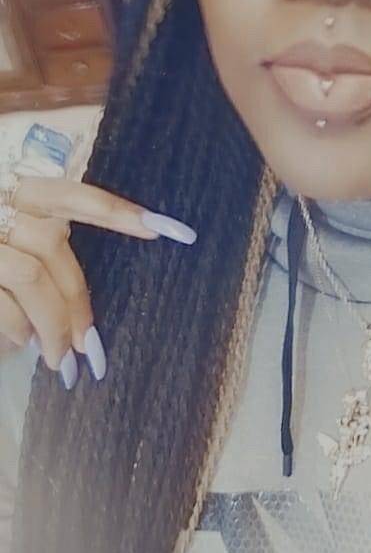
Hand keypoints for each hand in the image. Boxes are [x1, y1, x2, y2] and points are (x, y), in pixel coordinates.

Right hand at [0, 175, 195, 388]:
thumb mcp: (8, 246)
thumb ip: (42, 257)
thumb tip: (87, 313)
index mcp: (9, 191)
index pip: (70, 194)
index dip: (118, 211)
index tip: (172, 231)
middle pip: (53, 245)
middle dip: (78, 302)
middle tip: (92, 349)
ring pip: (29, 276)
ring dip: (53, 325)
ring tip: (62, 361)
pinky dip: (14, 329)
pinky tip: (20, 345)